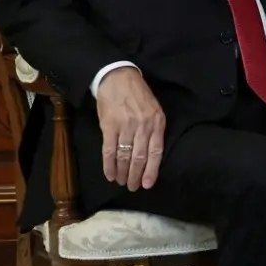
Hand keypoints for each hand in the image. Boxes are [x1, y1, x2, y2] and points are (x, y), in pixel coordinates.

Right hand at [95, 68, 165, 189]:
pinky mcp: (109, 126)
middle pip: (140, 157)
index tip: (148, 184)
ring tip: (122, 182)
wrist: (117, 78)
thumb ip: (154, 129)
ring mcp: (125, 126)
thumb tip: (151, 153)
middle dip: (136, 175)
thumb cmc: (138, 94)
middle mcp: (143, 126)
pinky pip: (109, 150)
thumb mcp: (154, 109)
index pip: (156, 152)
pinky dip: (109, 165)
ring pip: (125, 156)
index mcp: (157, 122)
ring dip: (122, 173)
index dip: (152, 170)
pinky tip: (110, 174)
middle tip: (133, 187)